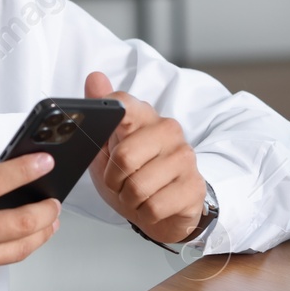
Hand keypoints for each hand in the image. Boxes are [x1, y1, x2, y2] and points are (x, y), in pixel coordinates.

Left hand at [85, 71, 206, 244]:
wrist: (164, 212)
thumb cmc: (134, 176)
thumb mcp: (107, 148)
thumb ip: (101, 112)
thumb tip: (94, 77)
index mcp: (145, 117)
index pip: (124, 105)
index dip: (110, 118)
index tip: (106, 135)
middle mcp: (168, 131)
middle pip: (124, 157)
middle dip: (114, 180)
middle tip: (120, 182)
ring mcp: (185, 158)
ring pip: (138, 186)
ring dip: (130, 199)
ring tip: (137, 195)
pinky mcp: (194, 187)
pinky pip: (155, 207)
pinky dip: (146, 213)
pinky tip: (154, 205)